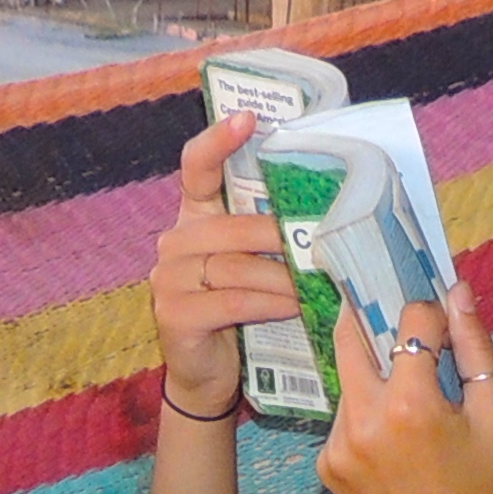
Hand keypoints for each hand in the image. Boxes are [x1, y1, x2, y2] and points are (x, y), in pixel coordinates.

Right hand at [150, 109, 298, 419]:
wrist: (207, 375)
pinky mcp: (175, 315)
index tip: (250, 119)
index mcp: (193, 218)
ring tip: (314, 283)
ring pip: (235, 266)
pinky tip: (294, 307)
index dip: (219, 140)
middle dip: (277, 235)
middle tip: (318, 242)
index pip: (197, 168)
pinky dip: (269, 304)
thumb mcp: (251, 266)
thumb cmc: (238, 312)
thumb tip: (323, 213)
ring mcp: (169, 279)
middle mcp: (174, 243)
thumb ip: (266, 237)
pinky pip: (232, 301)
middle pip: (230, 226)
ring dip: (282, 276)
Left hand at [315, 278, 492, 493]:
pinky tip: (394, 442)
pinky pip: (343, 417)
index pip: (410, 320)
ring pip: (349, 378)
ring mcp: (337, 442)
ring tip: (409, 404)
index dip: (429, 314)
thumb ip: (476, 348)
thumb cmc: (478, 489)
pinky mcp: (325, 463)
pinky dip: (366, 414)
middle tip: (393, 315)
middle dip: (374, 317)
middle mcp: (364, 417)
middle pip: (352, 334)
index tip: (442, 325)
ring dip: (374, 374)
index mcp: (410, 403)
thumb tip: (458, 291)